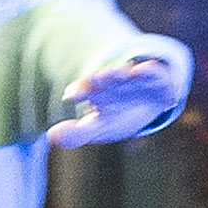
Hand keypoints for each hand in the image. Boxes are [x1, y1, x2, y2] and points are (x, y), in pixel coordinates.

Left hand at [43, 37, 190, 148]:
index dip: (79, 91)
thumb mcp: (97, 127)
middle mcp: (114, 81)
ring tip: (118, 72)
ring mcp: (135, 79)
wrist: (148, 103)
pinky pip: (151, 72)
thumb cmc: (116, 116)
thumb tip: (51, 137)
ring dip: (120, 72)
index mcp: (97, 93)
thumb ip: (76, 134)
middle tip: (94, 79)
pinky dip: (147, 70)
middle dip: (100, 78)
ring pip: (125, 73)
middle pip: (104, 79)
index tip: (71, 95)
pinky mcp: (156, 78)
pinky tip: (141, 70)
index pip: (84, 90)